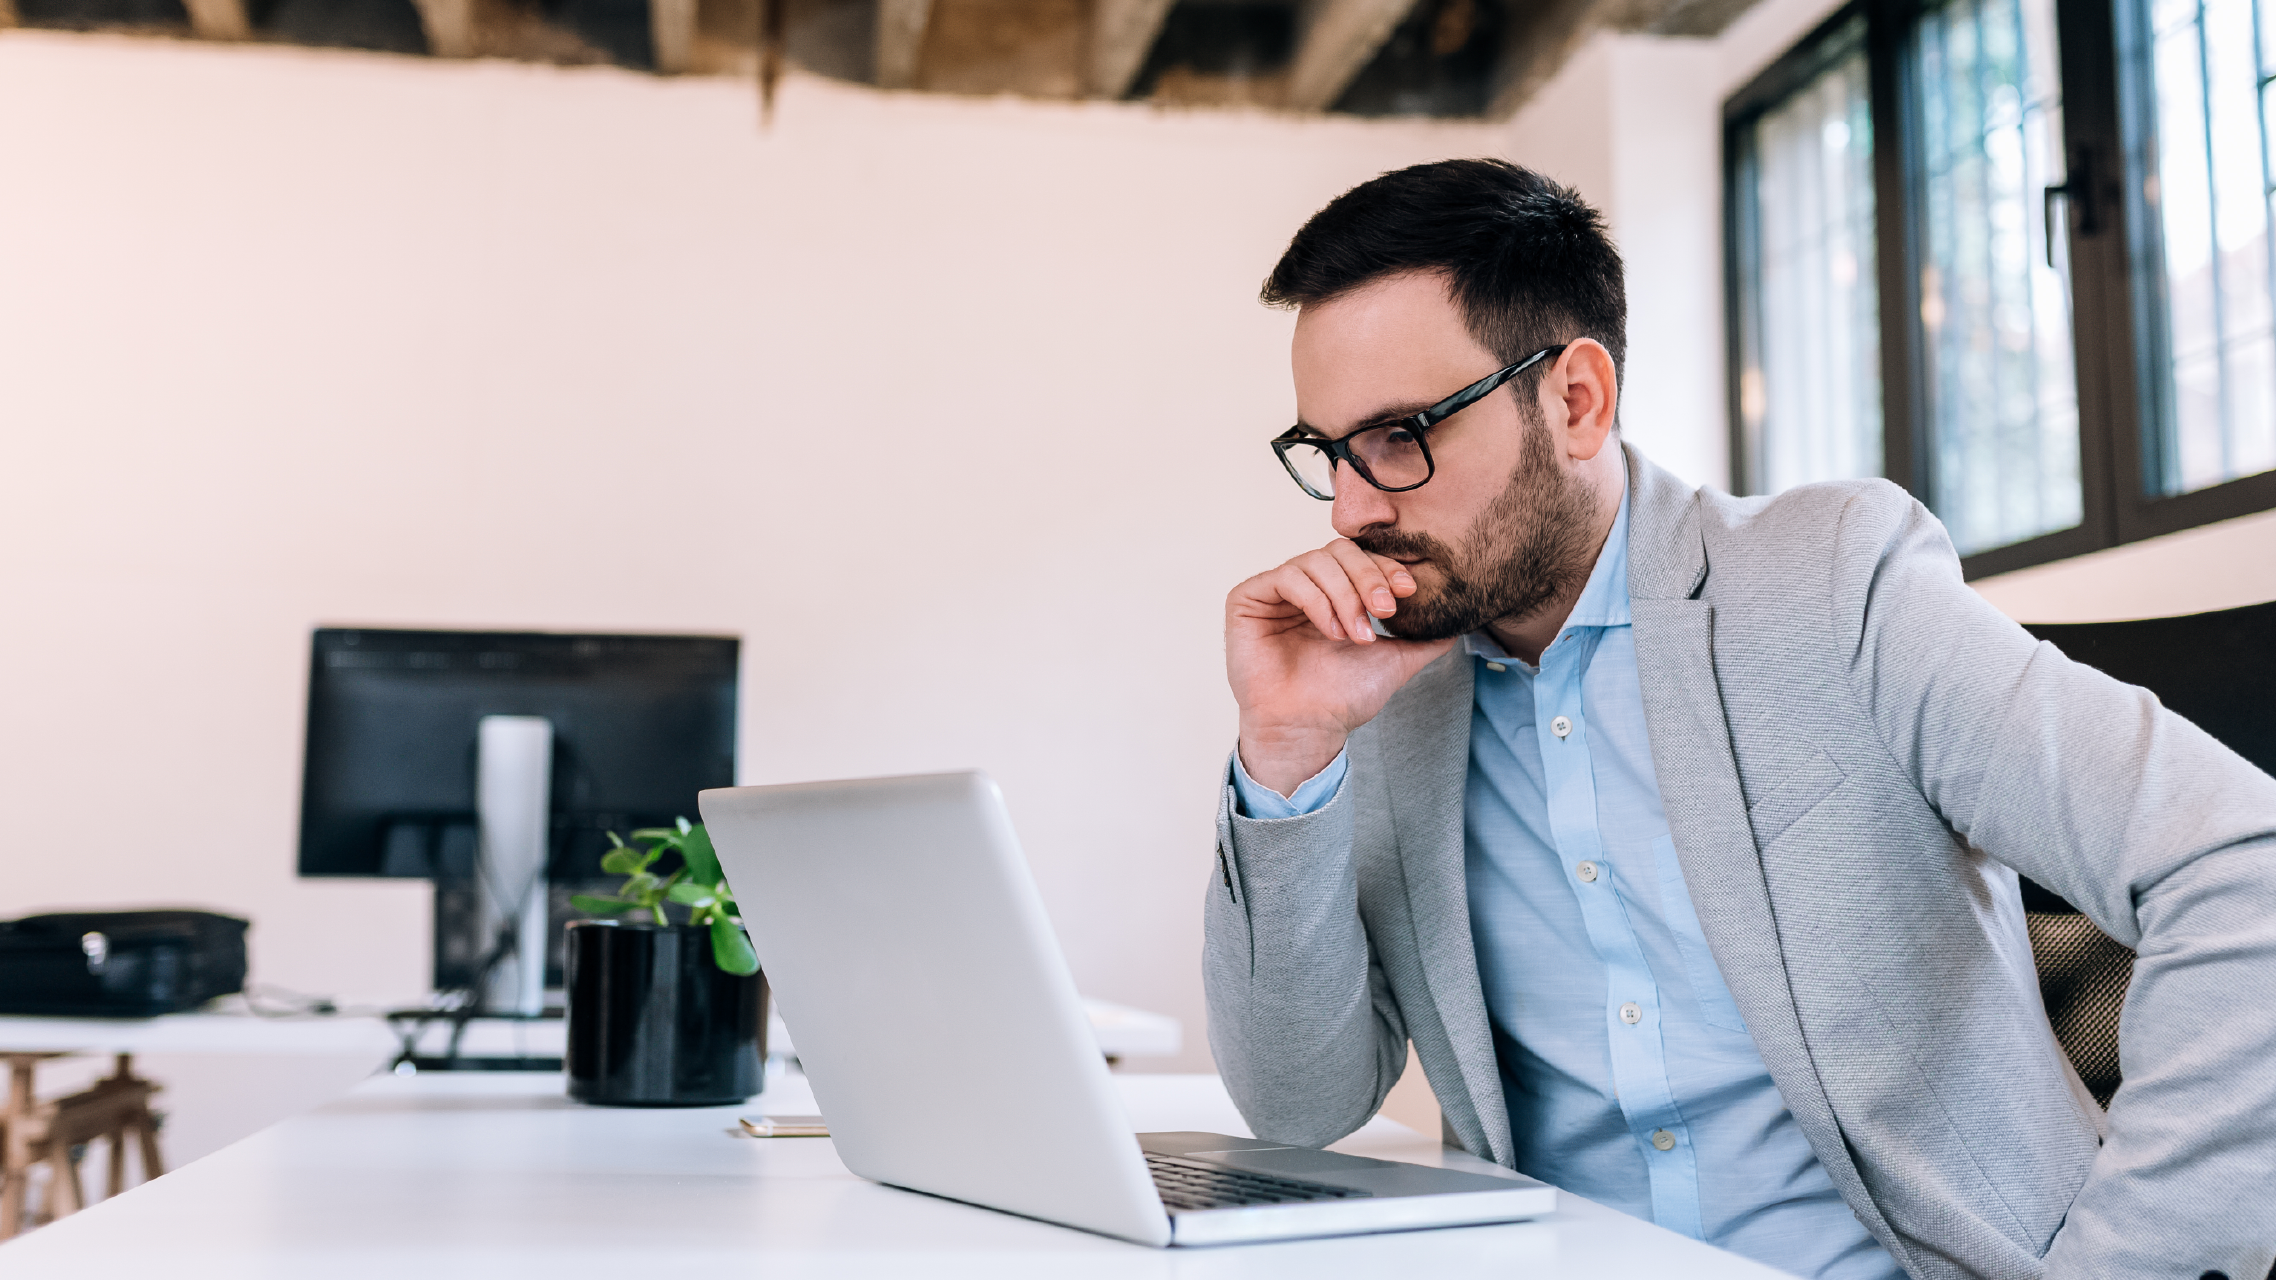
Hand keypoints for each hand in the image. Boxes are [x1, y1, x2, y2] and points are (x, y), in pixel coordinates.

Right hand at [1226, 539, 1456, 795]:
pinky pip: (1286, 577)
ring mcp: (1274, 591)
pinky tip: (1332, 632)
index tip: (1408, 592)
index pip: (1361, 558)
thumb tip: (1458, 624)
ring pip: (1316, 561)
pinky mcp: (1247, 598)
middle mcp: (1303, 586)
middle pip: (1339, 551)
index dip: (1385, 567)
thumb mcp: (1394, 661)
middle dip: (1368, 578)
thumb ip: (1423, 640)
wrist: (1309, 729)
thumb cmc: (1343, 698)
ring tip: (1356, 635)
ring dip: (1345, 596)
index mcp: (1333, 592)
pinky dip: (1317, 600)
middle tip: (1385, 611)